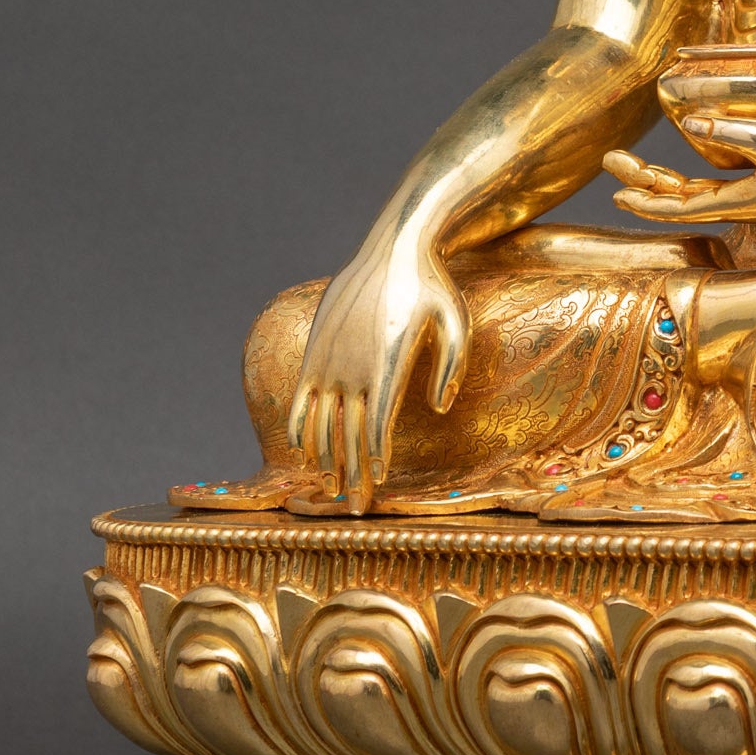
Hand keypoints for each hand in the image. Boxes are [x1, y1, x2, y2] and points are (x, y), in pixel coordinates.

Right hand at [287, 228, 468, 511]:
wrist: (395, 246)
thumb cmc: (432, 285)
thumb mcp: (456, 320)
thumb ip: (451, 367)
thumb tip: (438, 409)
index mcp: (387, 360)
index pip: (377, 423)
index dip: (376, 458)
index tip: (378, 484)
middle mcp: (353, 363)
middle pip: (348, 432)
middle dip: (352, 473)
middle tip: (356, 508)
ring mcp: (329, 357)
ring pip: (321, 421)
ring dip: (325, 459)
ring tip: (331, 489)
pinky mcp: (316, 349)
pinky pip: (301, 397)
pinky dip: (300, 428)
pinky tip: (303, 453)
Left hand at [604, 115, 755, 229]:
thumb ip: (733, 135)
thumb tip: (688, 125)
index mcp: (734, 202)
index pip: (677, 205)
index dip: (645, 198)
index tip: (616, 190)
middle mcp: (735, 204)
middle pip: (677, 197)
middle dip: (643, 182)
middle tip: (613, 161)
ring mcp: (748, 198)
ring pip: (692, 192)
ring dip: (662, 181)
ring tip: (635, 167)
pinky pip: (713, 184)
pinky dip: (691, 178)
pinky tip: (685, 166)